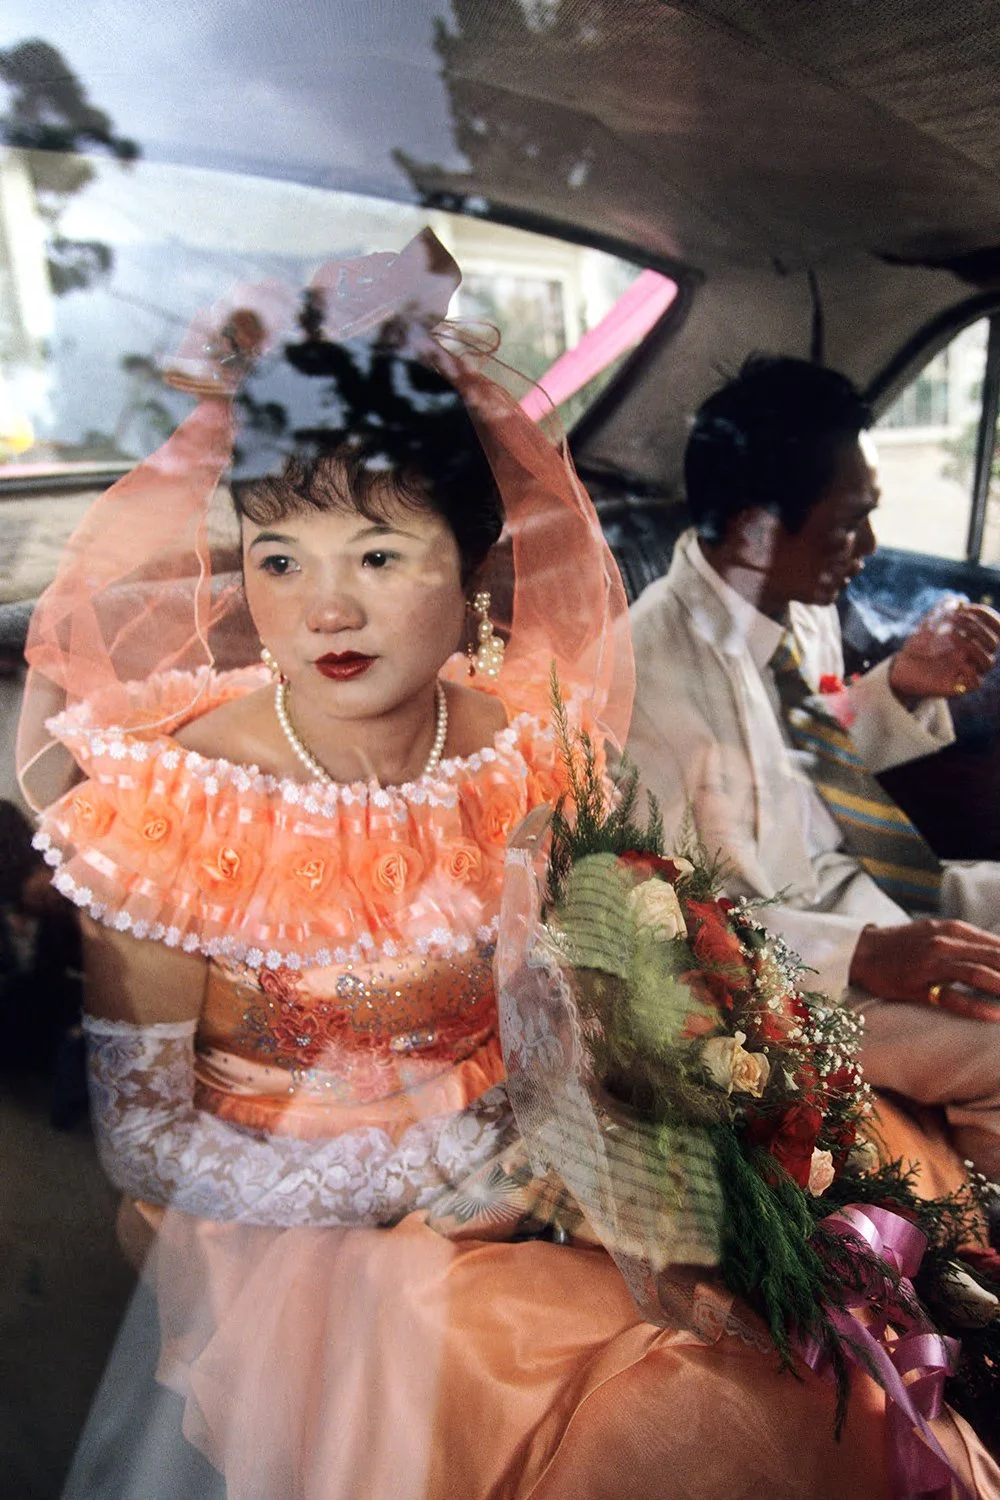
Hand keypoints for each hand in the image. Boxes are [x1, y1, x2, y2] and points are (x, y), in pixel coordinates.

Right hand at [850, 919, 999, 1021]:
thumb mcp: (936, 931)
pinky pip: (953, 998)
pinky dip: (977, 1007)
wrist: (862, 951)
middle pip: (993, 958)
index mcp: (953, 929)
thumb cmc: (903, 944)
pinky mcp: (919, 985)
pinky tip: (994, 1016)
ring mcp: (931, 964)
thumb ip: (966, 940)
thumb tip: (998, 951)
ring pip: (977, 974)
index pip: (997, 944)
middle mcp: (945, 943)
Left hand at [888, 598, 999, 701]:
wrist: (904, 667)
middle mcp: (976, 656)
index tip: (966, 608)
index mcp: (976, 640)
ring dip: (973, 646)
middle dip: (976, 628)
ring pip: (989, 662)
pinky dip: (969, 669)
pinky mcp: (960, 687)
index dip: (987, 616)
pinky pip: (977, 682)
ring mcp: (970, 672)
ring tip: (950, 635)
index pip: (997, 628)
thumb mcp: (930, 622)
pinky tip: (954, 659)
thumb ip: (944, 608)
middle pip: (994, 643)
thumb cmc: (920, 644)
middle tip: (954, 620)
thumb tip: (959, 600)